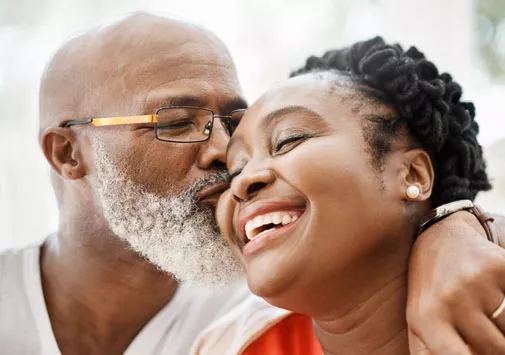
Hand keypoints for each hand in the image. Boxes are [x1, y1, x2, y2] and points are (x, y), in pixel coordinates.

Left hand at [407, 211, 504, 354]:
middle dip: (495, 346)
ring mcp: (477, 280)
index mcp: (426, 318)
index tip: (484, 354)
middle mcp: (450, 297)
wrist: (439, 239)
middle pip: (495, 349)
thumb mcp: (419, 324)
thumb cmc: (430, 291)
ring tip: (489, 315)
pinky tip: (499, 299)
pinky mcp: (501, 265)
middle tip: (484, 330)